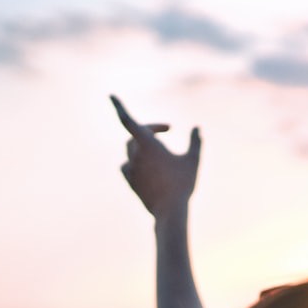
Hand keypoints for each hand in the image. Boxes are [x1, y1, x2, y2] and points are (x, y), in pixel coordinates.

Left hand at [111, 95, 201, 218]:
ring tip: (160, 150)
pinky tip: (145, 167)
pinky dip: (135, 162)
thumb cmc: (182, 184)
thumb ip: (195, 142)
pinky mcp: (130, 181)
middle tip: (167, 129)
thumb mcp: (193, 161)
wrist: (170, 211)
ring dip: (143, 146)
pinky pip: (127, 166)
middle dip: (150, 130)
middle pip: (135, 135)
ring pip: (131, 150)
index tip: (110, 96)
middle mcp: (135, 154)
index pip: (128, 120)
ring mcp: (131, 168)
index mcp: (148, 144)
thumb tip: (197, 128)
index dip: (119, 107)